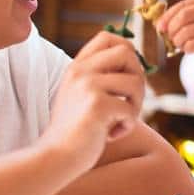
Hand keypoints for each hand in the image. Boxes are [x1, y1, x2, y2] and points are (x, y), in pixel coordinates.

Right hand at [42, 30, 145, 170]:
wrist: (55, 157)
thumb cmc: (75, 131)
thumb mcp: (81, 96)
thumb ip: (101, 78)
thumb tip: (137, 65)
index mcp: (77, 67)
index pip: (108, 37)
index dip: (128, 51)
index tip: (128, 74)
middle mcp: (81, 71)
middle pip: (127, 53)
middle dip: (138, 78)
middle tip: (129, 102)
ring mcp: (87, 86)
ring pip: (135, 82)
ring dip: (136, 106)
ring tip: (121, 121)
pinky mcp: (97, 105)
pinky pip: (130, 109)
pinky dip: (128, 126)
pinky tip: (112, 135)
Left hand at [156, 0, 193, 59]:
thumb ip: (191, 20)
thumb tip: (163, 25)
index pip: (183, 5)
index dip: (168, 16)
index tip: (160, 27)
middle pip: (183, 17)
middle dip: (172, 29)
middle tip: (171, 39)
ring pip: (186, 32)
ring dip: (179, 42)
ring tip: (182, 46)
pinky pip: (193, 44)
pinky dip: (187, 49)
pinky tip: (191, 50)